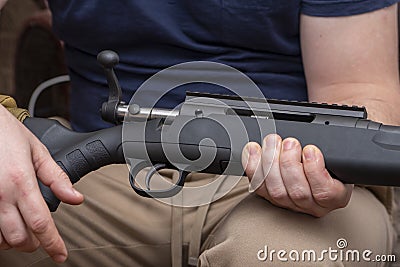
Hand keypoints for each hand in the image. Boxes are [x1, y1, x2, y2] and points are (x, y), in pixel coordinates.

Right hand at [0, 106, 83, 261]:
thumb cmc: (7, 134)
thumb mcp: (38, 152)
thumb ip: (58, 178)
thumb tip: (76, 198)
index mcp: (22, 182)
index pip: (42, 223)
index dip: (53, 244)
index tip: (61, 255)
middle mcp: (1, 195)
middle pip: (21, 238)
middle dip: (36, 243)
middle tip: (44, 238)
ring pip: (1, 239)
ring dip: (16, 241)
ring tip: (26, 233)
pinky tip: (7, 225)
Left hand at [242, 134, 352, 216]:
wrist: (315, 169)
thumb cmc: (329, 164)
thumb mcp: (338, 157)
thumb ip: (332, 151)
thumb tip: (323, 135)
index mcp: (335, 196)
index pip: (325, 192)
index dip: (314, 170)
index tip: (310, 150)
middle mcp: (311, 204)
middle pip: (298, 192)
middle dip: (289, 162)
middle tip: (290, 142)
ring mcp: (289, 203)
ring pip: (276, 191)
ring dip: (271, 162)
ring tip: (272, 142)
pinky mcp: (269, 197)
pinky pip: (258, 186)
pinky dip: (253, 166)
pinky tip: (254, 150)